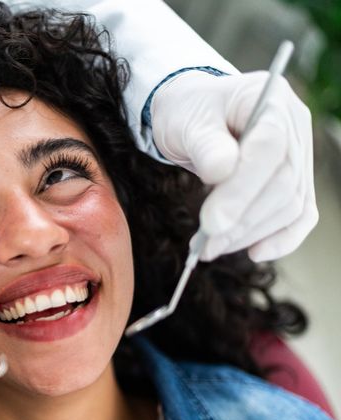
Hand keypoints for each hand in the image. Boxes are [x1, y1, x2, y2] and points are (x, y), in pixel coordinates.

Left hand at [150, 70, 316, 260]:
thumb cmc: (188, 112)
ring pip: (290, 204)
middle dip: (242, 220)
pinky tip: (254, 252)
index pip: (269, 149)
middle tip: (205, 243)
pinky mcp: (296, 180)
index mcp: (270, 101)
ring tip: (210, 247)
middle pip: (283, 182)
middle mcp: (294, 127)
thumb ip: (205, 145)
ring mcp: (300, 154)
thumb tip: (220, 172)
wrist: (193, 112)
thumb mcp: (185, 121)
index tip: (210, 223)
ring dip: (251, 233)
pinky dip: (280, 238)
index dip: (242, 190)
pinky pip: (300, 214)